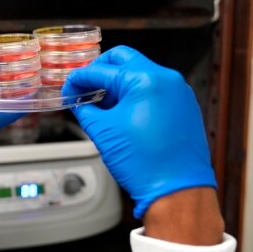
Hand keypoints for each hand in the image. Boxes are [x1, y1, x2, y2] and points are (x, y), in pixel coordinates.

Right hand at [62, 45, 216, 219]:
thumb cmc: (145, 163)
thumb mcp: (103, 132)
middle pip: (124, 60)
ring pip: (140, 74)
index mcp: (146, 79)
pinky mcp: (184, 107)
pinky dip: (136, 96)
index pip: (102, 70)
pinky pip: (155, 90)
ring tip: (101, 106)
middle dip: (100, 72)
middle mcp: (166, 79)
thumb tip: (78, 102)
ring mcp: (179, 92)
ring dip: (118, 85)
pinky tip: (122, 114)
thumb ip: (85, 109)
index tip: (69, 87)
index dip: (80, 78)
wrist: (177, 190)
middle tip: (85, 87)